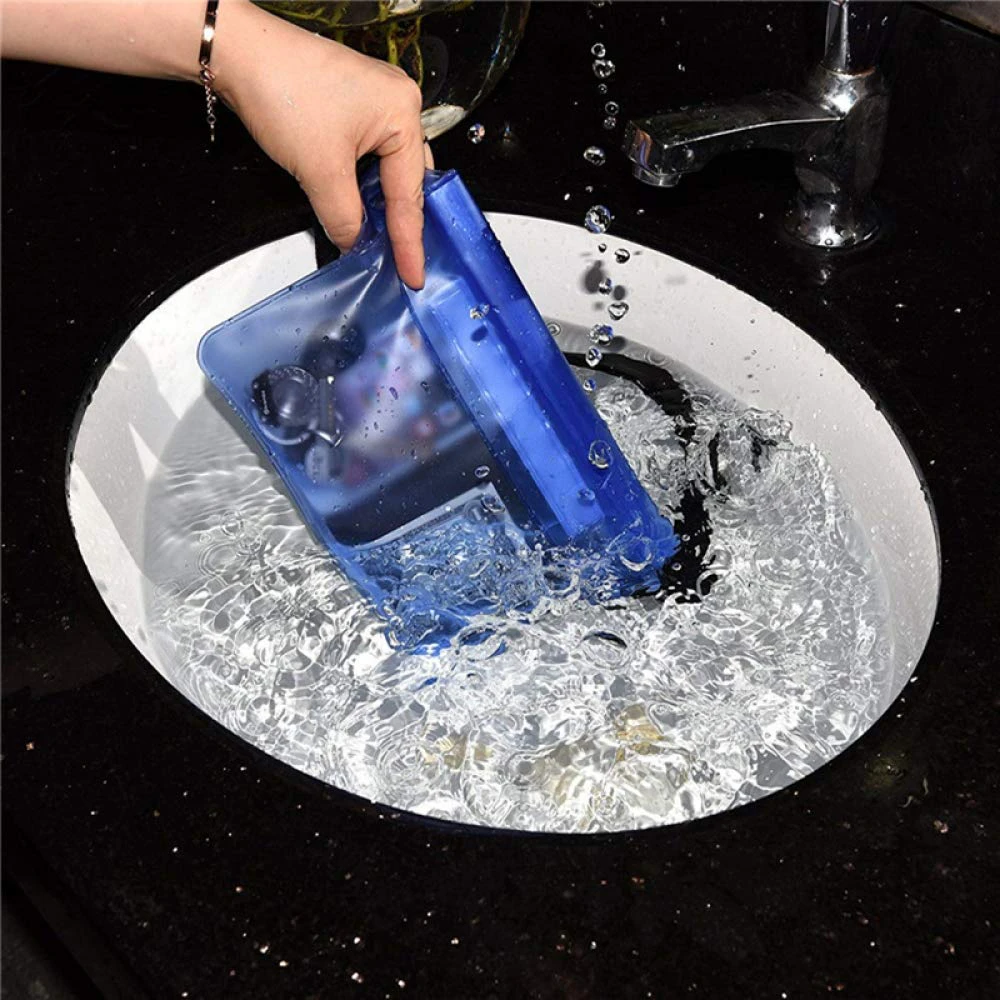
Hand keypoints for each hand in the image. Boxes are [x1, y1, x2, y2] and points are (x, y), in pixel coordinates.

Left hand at [212, 0, 431, 287]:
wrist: (238, 53)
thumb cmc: (284, 94)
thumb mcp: (320, 170)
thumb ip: (344, 217)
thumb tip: (355, 245)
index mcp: (403, 114)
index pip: (410, 193)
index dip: (409, 241)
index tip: (414, 275)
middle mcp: (398, 104)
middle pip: (407, 179)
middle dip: (401, 221)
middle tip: (401, 263)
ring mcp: (376, 102)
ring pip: (387, 169)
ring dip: (379, 204)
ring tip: (379, 241)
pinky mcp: (352, 105)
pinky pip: (370, 156)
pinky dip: (364, 184)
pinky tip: (358, 207)